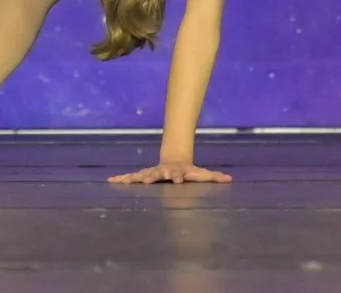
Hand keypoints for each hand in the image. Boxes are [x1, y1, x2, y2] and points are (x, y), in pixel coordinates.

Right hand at [109, 160, 230, 184]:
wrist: (175, 159)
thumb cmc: (189, 171)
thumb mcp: (202, 173)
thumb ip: (214, 177)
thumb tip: (230, 179)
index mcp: (176, 173)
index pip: (178, 175)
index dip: (178, 177)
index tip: (178, 180)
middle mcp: (162, 172)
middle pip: (157, 174)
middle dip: (152, 177)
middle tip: (147, 180)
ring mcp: (152, 173)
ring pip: (140, 175)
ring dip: (132, 179)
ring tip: (120, 181)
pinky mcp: (144, 176)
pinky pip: (131, 178)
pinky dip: (122, 179)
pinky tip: (110, 181)